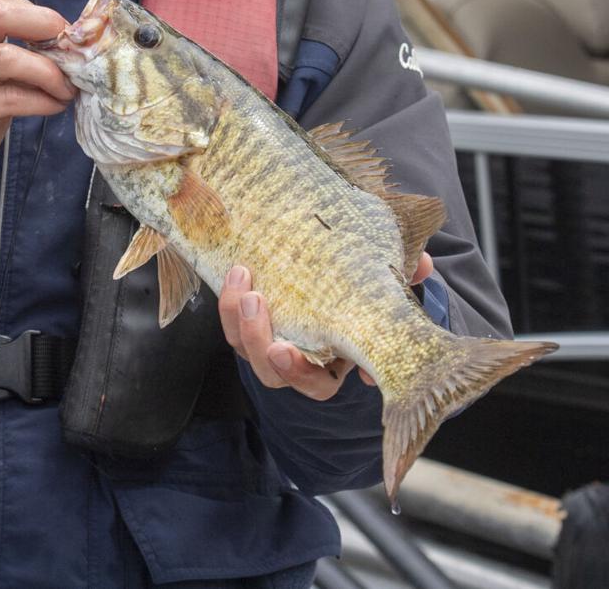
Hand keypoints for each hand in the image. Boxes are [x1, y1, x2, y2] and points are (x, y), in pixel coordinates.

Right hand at [0, 0, 74, 189]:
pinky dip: (40, 100)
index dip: (35, 10)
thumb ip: (6, 49)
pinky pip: (8, 97)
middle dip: (44, 27)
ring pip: (6, 57)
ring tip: (67, 88)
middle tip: (72, 52)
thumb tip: (64, 42)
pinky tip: (53, 106)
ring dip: (48, 73)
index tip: (60, 34)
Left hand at [218, 254, 434, 398]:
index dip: (300, 372)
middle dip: (257, 340)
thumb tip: (421, 265)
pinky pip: (230, 319)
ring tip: (243, 279)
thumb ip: (402, 276)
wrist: (328, 273)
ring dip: (236, 316)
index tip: (285, 350)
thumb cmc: (359, 290)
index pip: (315, 384)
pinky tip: (237, 269)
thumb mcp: (382, 284)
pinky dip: (228, 299)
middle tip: (256, 303)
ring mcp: (267, 338)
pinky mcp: (246, 317)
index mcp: (330, 363)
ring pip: (243, 345)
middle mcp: (295, 358)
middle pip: (270, 370)